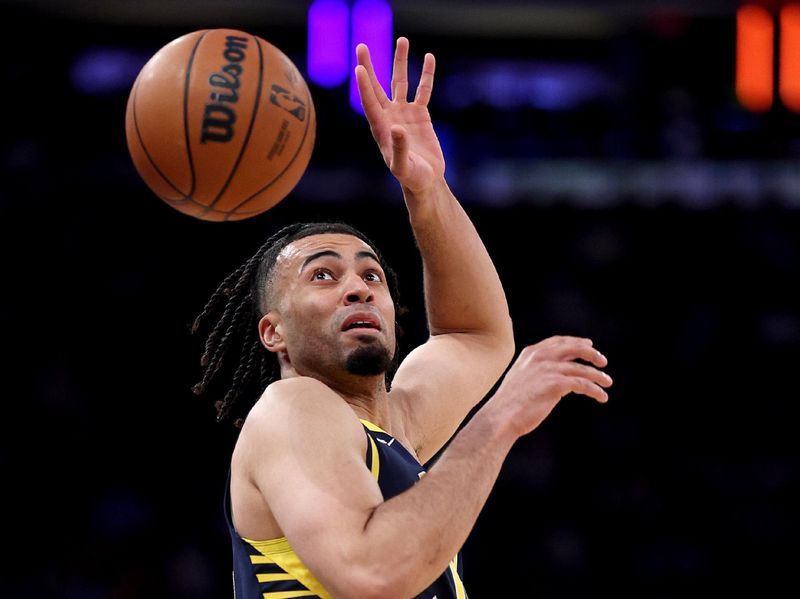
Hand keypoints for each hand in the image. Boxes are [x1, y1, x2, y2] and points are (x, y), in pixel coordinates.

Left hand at [355, 37, 444, 194]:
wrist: (425, 181)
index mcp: (381, 128)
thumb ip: (399, 149)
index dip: (364, 86)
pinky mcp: (420, 115)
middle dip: (370, 66)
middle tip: (362, 46)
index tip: (359, 67)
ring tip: (402, 40)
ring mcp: (404, 113)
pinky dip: (426, 75)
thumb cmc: (411, 177)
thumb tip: (397, 128)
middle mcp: (389, 116)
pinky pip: (423, 90)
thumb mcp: (403, 167)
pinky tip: (429, 57)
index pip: (370, 102)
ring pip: (400, 82)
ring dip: (400, 62)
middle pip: (377, 86)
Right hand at [490, 336, 612, 438]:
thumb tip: (561, 379)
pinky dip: (595, 390)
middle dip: (591, 353)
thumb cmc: (509, 404)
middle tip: (603, 361)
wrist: (501, 416)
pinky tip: (602, 396)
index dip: (575, 342)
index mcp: (530, 354)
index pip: (558, 342)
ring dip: (598, 376)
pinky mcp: (556, 384)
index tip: (588, 345)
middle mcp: (540, 358)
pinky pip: (583, 384)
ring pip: (581, 368)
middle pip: (573, 348)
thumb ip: (537, 373)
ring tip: (607, 382)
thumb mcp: (520, 379)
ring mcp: (548, 369)